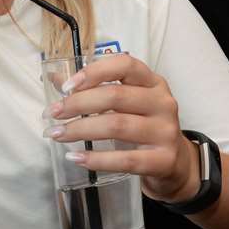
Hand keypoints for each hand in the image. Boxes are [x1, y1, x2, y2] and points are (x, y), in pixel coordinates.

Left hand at [44, 53, 199, 203]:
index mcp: (152, 82)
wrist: (175, 163)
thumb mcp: (127, 103)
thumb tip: (55, 79)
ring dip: (81, 130)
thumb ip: (94, 90)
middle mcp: (163, 103)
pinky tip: (76, 157)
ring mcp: (166, 132)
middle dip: (78, 104)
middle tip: (53, 114)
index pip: (125, 65)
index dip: (94, 72)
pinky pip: (125, 159)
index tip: (67, 87)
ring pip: (117, 126)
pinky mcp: (164, 160)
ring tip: (57, 134)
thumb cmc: (144, 126)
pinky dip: (97, 159)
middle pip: (116, 96)